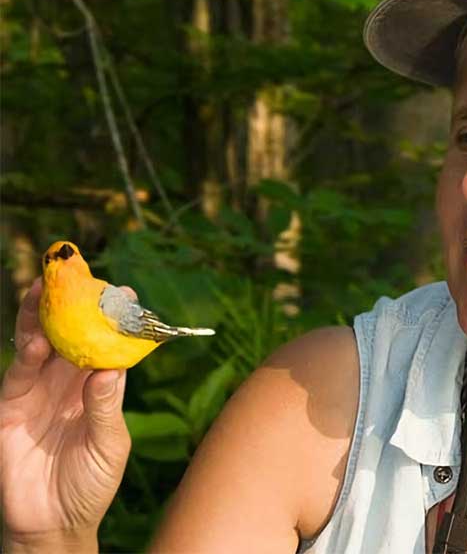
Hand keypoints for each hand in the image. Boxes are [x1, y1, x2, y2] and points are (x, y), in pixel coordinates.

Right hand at [1, 278, 131, 547]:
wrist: (53, 524)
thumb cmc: (91, 484)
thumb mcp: (109, 444)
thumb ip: (106, 407)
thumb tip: (111, 368)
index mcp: (97, 388)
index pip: (105, 344)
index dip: (112, 318)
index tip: (123, 291)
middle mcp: (67, 384)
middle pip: (69, 335)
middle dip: (70, 305)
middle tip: (75, 273)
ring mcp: (37, 394)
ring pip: (38, 346)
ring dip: (40, 318)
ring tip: (44, 289)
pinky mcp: (10, 409)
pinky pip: (18, 376)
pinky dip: (25, 356)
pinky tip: (34, 339)